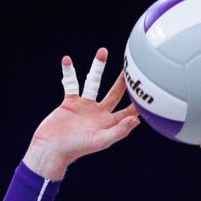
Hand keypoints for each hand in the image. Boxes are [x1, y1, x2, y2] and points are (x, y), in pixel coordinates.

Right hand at [22, 48, 140, 179]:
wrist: (51, 148)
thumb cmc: (76, 149)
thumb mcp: (100, 141)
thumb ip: (119, 131)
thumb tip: (136, 120)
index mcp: (108, 123)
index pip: (128, 112)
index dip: (138, 103)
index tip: (148, 90)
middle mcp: (98, 113)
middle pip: (114, 94)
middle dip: (123, 82)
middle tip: (131, 67)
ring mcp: (84, 106)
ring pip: (93, 83)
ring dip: (97, 67)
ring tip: (103, 51)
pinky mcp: (69, 102)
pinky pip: (71, 83)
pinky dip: (69, 72)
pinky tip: (66, 59)